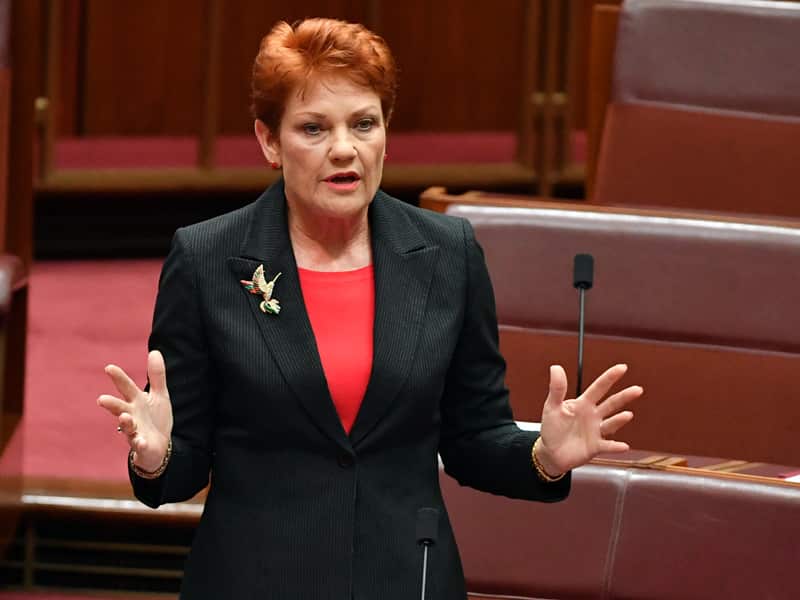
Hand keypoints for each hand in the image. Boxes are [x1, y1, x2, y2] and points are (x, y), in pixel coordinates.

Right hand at [97, 350, 172, 472]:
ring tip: (124, 417)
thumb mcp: (159, 395)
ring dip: (125, 423)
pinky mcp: (142, 445)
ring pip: (127, 427)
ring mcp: (135, 431)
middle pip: (120, 408)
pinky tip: (141, 442)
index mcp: (136, 401)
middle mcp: (132, 415)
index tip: (109, 367)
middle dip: (112, 404)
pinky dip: (139, 443)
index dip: (118, 378)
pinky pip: (139, 445)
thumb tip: (154, 351)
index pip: (126, 387)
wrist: (159, 446)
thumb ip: (157, 376)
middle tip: (101, 399)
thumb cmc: (155, 419)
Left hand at [536, 364, 641, 475]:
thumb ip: (557, 389)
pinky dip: (615, 447)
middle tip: (637, 389)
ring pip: (611, 423)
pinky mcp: (595, 446)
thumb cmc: (552, 428)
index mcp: (583, 403)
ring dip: (619, 419)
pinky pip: (607, 446)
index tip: (622, 368)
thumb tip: (556, 367)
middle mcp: (593, 416)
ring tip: (627, 415)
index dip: (610, 377)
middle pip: (611, 403)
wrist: (551, 453)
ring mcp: (596, 431)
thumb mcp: (552, 406)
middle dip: (624, 396)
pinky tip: (623, 446)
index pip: (599, 388)